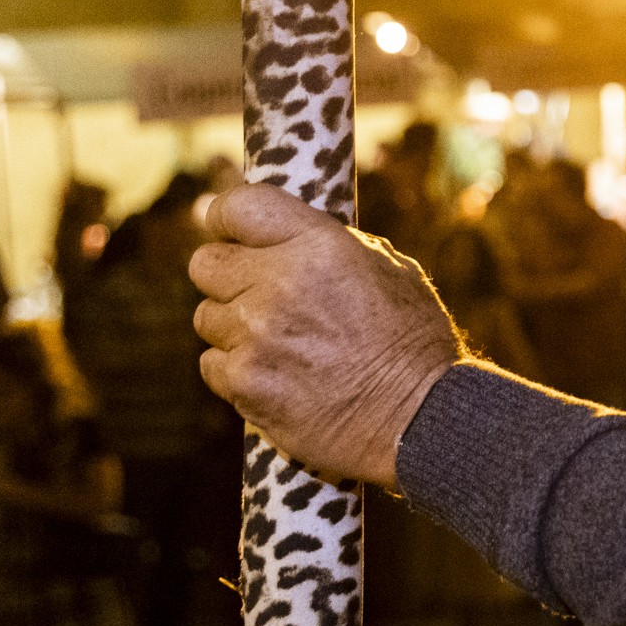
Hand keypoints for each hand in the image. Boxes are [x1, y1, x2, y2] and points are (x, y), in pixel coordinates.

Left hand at [189, 184, 462, 487]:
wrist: (420, 419)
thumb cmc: (413, 342)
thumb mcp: (390, 270)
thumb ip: (331, 244)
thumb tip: (287, 233)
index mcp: (319, 246)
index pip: (238, 207)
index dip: (228, 219)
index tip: (233, 233)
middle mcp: (280, 284)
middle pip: (205, 263)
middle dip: (227, 275)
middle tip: (257, 293)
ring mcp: (257, 336)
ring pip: (207, 316)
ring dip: (234, 326)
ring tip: (280, 343)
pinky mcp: (245, 383)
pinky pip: (212, 364)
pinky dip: (237, 369)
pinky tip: (276, 374)